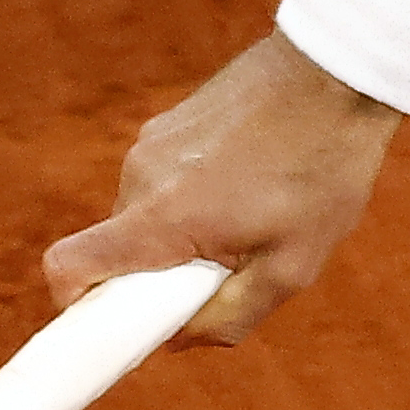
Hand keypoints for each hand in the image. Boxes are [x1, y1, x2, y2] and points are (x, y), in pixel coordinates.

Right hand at [40, 27, 399, 346]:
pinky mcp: (169, 122)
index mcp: (161, 215)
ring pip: (146, 216)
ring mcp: (151, 142)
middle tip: (230, 267)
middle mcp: (140, 175)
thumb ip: (229, 316)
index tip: (121, 323)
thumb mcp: (293, 266)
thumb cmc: (322, 170)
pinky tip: (254, 181)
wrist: (340, 70)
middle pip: (118, 249)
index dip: (78, 307)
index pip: (69, 267)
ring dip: (184, 233)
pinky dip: (195, 198)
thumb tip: (176, 340)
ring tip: (255, 215)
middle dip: (160, 274)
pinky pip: (165, 182)